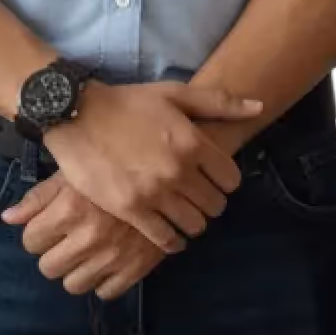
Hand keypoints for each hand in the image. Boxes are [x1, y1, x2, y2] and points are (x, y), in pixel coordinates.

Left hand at [1, 169, 179, 298]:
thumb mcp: (73, 172)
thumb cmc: (114, 164)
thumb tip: (8, 218)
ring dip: (77, 269)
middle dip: (54, 253)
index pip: (31, 241)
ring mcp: (113, 256)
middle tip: (67, 238)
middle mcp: (88, 237)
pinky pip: (106, 292)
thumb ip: (39, 198)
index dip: (37, 233)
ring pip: (74, 285)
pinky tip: (108, 258)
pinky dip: (104, 279)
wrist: (169, 169)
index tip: (49, 225)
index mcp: (69, 210)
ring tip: (87, 250)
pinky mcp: (136, 269)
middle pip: (49, 267)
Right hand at [40, 80, 262, 252]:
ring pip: (194, 225)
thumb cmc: (127, 102)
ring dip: (192, 222)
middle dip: (210, 202)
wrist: (76, 115)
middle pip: (215, 206)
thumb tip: (258, 107)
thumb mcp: (174, 93)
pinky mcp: (131, 210)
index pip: (231, 180)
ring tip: (182, 214)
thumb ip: (219, 102)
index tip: (212, 179)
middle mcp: (178, 170)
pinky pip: (165, 239)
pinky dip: (171, 241)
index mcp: (193, 142)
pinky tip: (168, 233)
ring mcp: (154, 193)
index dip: (224, 181)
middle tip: (196, 197)